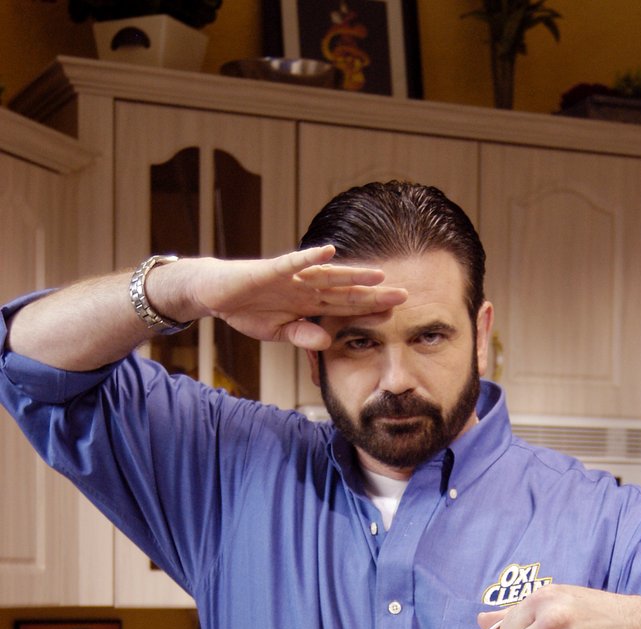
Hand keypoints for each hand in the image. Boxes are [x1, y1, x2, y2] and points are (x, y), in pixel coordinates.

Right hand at [183, 246, 407, 348]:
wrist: (215, 293)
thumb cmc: (247, 310)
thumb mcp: (277, 333)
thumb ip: (301, 337)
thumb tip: (326, 343)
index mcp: (309, 304)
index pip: (345, 308)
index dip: (368, 310)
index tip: (394, 315)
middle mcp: (306, 287)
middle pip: (345, 291)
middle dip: (373, 293)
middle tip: (404, 295)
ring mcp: (291, 277)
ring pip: (327, 275)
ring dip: (352, 274)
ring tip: (378, 274)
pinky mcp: (270, 269)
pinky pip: (292, 262)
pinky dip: (309, 257)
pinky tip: (328, 252)